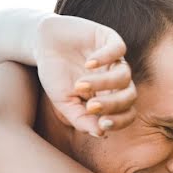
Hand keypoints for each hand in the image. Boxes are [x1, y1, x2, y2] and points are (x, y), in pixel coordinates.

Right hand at [33, 15, 136, 135]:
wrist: (42, 44)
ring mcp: (115, 59)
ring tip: (80, 84)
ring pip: (124, 75)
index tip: (102, 124)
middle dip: (112, 105)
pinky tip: (89, 63)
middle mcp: (116, 79)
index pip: (127, 113)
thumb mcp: (64, 102)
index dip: (119, 121)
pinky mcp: (109, 38)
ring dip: (103, 83)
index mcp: (109, 97)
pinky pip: (119, 49)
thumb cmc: (55, 75)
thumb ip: (81, 119)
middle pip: (130, 96)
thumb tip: (101, 134)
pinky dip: (106, 58)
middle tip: (91, 106)